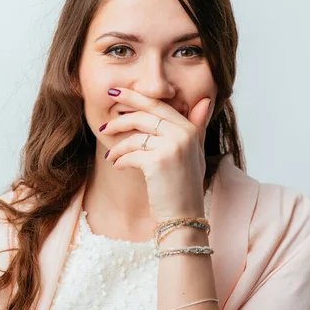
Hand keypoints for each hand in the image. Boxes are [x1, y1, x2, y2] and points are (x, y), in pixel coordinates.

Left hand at [101, 87, 212, 221]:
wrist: (184, 217)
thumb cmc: (185, 185)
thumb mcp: (195, 152)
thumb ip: (197, 126)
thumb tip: (205, 100)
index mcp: (190, 129)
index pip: (158, 105)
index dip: (134, 97)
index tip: (115, 93)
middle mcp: (183, 134)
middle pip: (144, 116)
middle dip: (120, 119)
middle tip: (104, 126)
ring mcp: (172, 147)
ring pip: (134, 137)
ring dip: (118, 148)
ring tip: (111, 157)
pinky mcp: (158, 162)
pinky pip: (131, 154)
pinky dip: (121, 161)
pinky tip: (118, 167)